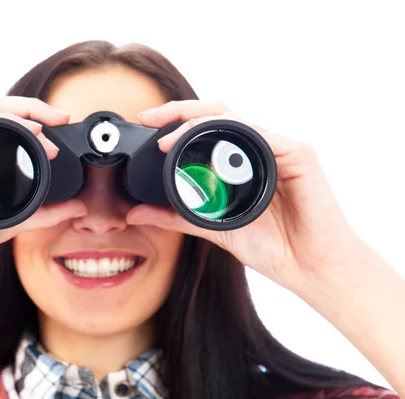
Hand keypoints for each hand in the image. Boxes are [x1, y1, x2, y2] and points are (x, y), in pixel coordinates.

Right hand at [0, 97, 86, 289]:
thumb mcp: (10, 223)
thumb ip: (42, 213)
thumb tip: (78, 206)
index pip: (4, 121)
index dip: (34, 117)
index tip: (63, 122)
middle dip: (30, 106)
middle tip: (59, 118)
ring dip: (15, 115)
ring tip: (43, 131)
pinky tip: (13, 132)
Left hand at [127, 100, 364, 289]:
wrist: (310, 268)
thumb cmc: (273, 247)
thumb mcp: (211, 228)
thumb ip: (175, 217)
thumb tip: (135, 213)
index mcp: (241, 160)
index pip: (206, 127)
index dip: (176, 120)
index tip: (146, 122)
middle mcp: (259, 148)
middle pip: (218, 113)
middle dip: (180, 110)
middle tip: (149, 117)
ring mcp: (279, 148)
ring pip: (236, 120)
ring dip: (199, 125)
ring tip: (169, 140)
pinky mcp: (299, 155)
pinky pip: (262, 137)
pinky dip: (234, 138)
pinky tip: (213, 147)